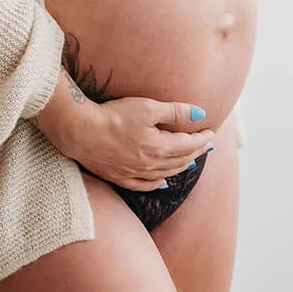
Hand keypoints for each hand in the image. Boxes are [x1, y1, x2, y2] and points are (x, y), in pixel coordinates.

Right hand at [68, 95, 215, 190]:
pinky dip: (159, 184)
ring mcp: (135, 173)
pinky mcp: (120, 177)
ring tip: (191, 161)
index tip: (211, 132)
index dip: (202, 139)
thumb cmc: (114, 115)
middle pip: (180, 161)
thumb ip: (175, 112)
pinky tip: (163, 182)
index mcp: (160, 147)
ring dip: (181, 167)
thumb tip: (200, 115)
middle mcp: (150, 165)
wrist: (81, 131)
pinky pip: (145, 185)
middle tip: (206, 145)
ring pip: (166, 174)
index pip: (188, 145)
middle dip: (196, 152)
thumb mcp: (148, 107)